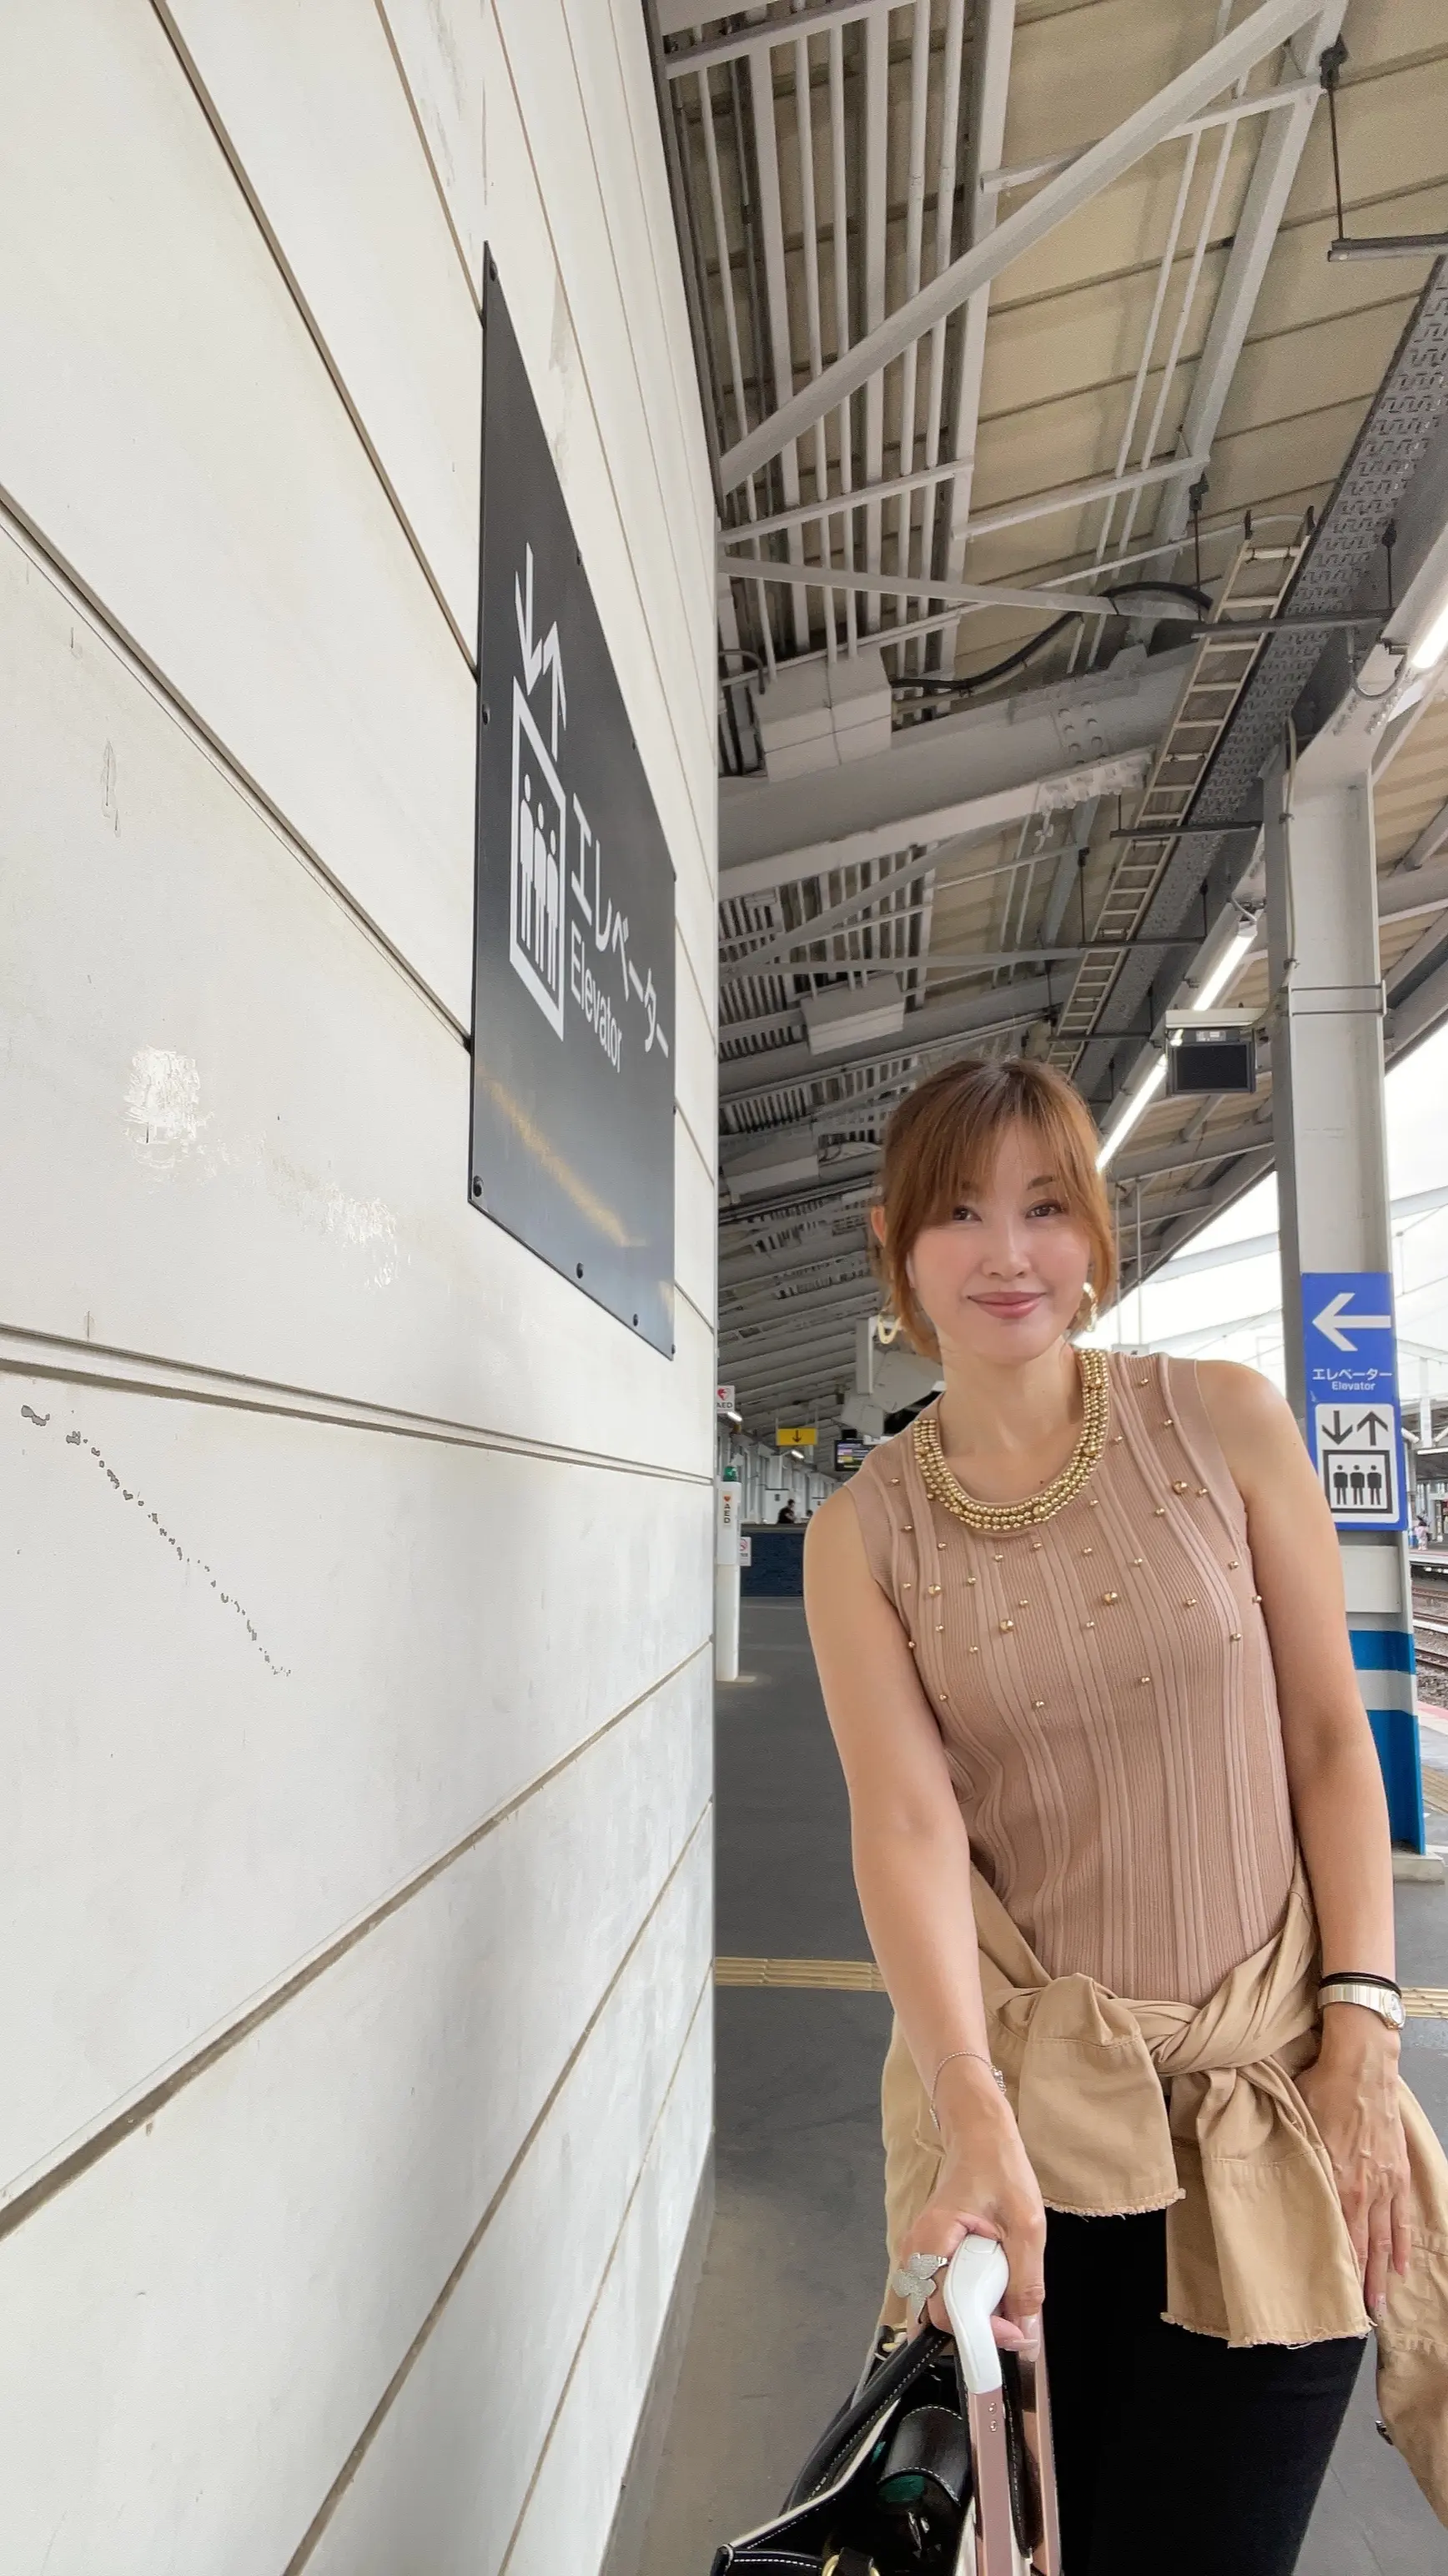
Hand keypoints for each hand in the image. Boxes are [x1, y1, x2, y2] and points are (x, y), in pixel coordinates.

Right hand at [899, 2066, 1045, 2353]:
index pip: (943, 2312)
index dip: (980, 2331)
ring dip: (970, 2315)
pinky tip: (992, 2285)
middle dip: (973, 2329)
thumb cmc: (999, 2169)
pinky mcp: (928, 2254)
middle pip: (933, 2317)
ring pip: (935, 2308)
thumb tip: (1025, 2328)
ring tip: (1003, 2301)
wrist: (979, 2134)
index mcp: (933, 2241)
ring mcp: (918, 2254)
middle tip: (1011, 2320)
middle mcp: (915, 2252)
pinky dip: (966, 2300)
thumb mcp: (1026, 2223)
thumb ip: (1025, 2279)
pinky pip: (940, 2292)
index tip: (1014, 2332)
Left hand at [1297, 2011, 1411, 2319]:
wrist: (1363, 2064)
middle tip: (1356, 2317)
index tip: (1330, 2296)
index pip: (1336, 2236)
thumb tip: (1266, 2169)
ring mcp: (1385, 2183)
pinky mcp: (1398, 2172)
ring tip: (1379, 2304)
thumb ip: (1289, 2154)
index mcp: (1334, 2180)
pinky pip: (1402, 2218)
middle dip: (1359, 2284)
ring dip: (1381, 2274)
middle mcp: (1362, 2190)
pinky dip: (1402, 2245)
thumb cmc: (1323, 2086)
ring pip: (1384, 2241)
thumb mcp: (1295, 2121)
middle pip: (1362, 2247)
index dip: (1334, 2268)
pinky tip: (1400, 2267)